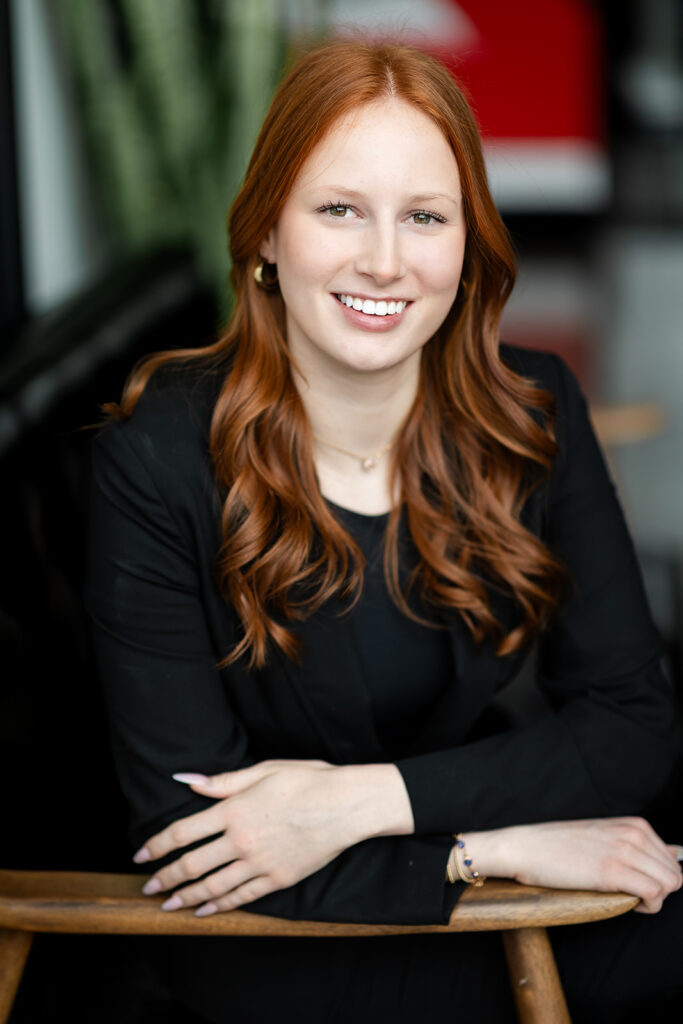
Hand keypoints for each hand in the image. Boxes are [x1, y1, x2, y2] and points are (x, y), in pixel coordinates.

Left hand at [133, 759, 412, 914]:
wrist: (347, 804)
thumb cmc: (307, 779)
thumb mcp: (263, 770)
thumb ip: (222, 780)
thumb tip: (187, 779)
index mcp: (234, 810)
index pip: (182, 832)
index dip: (157, 845)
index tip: (140, 854)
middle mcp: (241, 840)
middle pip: (192, 864)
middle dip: (165, 877)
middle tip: (147, 887)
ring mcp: (260, 863)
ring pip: (213, 886)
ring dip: (187, 897)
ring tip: (168, 904)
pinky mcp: (278, 879)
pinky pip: (243, 896)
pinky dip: (221, 905)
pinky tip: (206, 910)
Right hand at [462, 817, 682, 913]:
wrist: (526, 847)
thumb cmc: (561, 846)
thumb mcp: (605, 836)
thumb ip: (640, 844)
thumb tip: (676, 853)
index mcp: (634, 825)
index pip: (673, 861)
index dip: (659, 880)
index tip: (636, 884)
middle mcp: (634, 834)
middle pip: (676, 875)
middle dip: (660, 892)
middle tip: (632, 896)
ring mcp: (624, 851)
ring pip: (670, 885)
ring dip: (654, 900)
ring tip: (627, 899)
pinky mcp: (612, 871)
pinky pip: (654, 894)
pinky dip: (646, 906)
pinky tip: (626, 903)